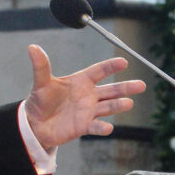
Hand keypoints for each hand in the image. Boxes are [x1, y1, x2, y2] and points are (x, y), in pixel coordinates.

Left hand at [24, 44, 145, 148]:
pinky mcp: (84, 126)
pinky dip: (102, 127)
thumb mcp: (40, 82)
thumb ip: (40, 66)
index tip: (124, 61)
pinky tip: (108, 127)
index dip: (110, 66)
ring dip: (118, 105)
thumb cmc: (41, 100)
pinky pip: (95, 126)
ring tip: (128, 103)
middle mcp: (88, 95)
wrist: (35, 123)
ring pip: (108, 107)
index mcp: (80, 81)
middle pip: (111, 90)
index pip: (99, 71)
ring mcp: (88, 111)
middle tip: (141, 85)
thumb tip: (32, 47)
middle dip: (126, 87)